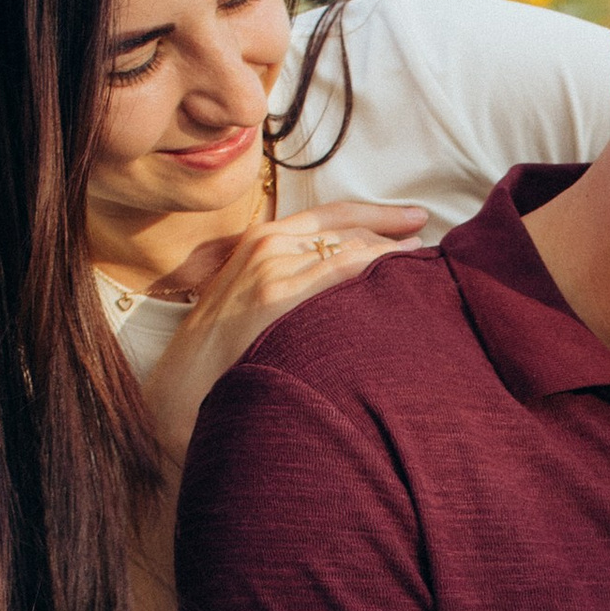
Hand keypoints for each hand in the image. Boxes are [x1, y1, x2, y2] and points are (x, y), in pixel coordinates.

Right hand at [139, 199, 429, 457]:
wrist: (178, 396)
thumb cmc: (220, 363)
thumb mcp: (249, 309)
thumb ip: (286, 289)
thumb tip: (335, 294)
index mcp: (258, 244)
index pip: (328, 216)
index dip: (376, 214)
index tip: (414, 220)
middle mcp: (265, 246)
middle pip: (345, 228)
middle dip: (392, 231)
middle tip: (430, 242)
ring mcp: (270, 268)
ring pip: (349, 247)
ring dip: (393, 253)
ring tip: (428, 265)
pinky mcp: (275, 295)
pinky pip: (340, 270)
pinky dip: (378, 267)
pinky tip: (406, 274)